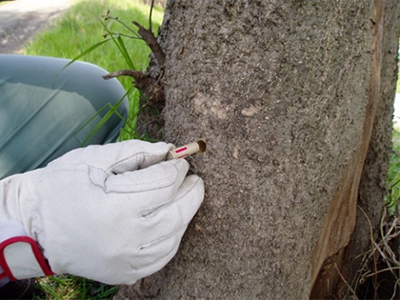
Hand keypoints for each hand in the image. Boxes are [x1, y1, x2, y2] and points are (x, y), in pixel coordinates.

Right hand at [0, 140, 203, 283]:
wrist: (34, 228)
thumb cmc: (61, 187)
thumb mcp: (94, 160)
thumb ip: (135, 152)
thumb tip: (169, 150)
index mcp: (114, 206)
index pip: (164, 184)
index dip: (177, 169)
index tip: (179, 161)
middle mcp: (123, 239)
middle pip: (176, 213)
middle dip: (191, 192)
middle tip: (194, 180)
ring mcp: (125, 261)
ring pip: (174, 237)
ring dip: (184, 215)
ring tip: (183, 198)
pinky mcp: (124, 273)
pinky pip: (162, 257)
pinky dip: (172, 237)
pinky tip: (169, 223)